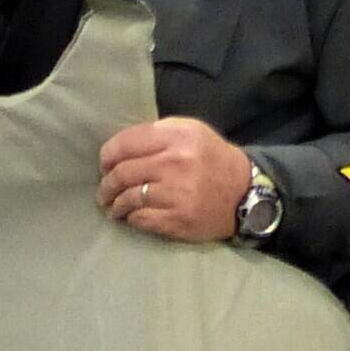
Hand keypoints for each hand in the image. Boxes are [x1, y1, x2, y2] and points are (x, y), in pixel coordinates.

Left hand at [96, 118, 249, 241]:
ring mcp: (176, 193)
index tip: (104, 165)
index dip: (107, 156)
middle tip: (104, 189)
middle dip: (107, 183)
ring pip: (127, 198)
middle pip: (122, 173)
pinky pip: (140, 219)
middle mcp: (175, 163)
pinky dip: (130, 218)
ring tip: (112, 206)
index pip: (125, 144)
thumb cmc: (211, 159)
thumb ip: (156, 133)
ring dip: (114, 204)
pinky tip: (129, 216)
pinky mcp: (178, 219)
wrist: (245, 193)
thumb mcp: (191, 131)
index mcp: (177, 137)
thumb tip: (118, 149)